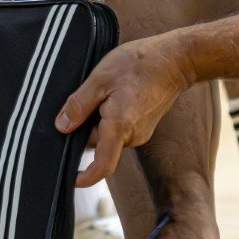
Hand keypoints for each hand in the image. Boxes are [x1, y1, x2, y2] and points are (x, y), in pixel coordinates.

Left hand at [56, 34, 194, 185]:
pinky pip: (118, 128)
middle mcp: (132, 136)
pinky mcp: (144, 125)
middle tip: (79, 103)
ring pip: (107, 135)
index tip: (71, 180)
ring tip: (99, 92)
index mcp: (120, 127)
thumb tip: (62, 127)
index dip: (85, 177)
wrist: (176, 59)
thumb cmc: (139, 64)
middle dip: (84, 129)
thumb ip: (79, 105)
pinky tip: (110, 94)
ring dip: (96, 120)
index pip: (102, 166)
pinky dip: (108, 117)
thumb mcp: (100, 79)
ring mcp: (141, 132)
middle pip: (98, 144)